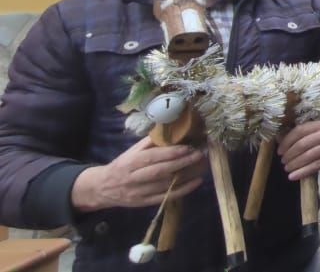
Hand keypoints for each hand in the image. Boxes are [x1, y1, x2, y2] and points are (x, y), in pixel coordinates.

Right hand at [70, 137, 206, 211]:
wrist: (102, 188)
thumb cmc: (122, 165)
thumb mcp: (131, 152)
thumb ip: (150, 143)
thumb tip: (172, 131)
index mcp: (130, 162)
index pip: (152, 157)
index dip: (171, 153)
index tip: (189, 147)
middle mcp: (134, 178)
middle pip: (160, 171)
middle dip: (182, 163)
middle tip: (199, 155)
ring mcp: (139, 192)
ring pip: (165, 185)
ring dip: (186, 176)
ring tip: (202, 166)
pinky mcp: (145, 203)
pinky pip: (166, 197)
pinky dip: (183, 190)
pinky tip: (197, 182)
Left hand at [279, 121, 319, 180]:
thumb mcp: (315, 131)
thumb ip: (298, 134)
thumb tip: (278, 138)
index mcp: (319, 124)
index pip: (299, 131)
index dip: (287, 142)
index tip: (280, 151)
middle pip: (303, 144)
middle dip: (290, 154)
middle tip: (283, 161)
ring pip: (308, 156)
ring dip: (295, 164)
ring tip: (287, 168)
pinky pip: (315, 166)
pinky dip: (303, 172)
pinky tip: (294, 176)